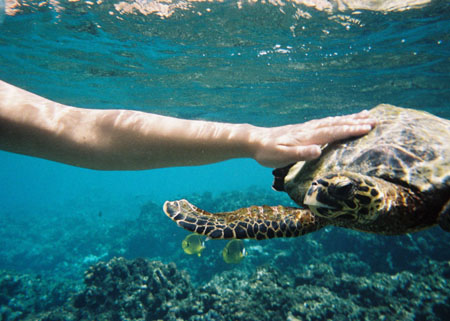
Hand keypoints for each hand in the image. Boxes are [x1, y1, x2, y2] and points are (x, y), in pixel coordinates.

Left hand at [251, 110, 375, 167]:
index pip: (333, 132)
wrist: (254, 141)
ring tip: (365, 114)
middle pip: (336, 123)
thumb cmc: (267, 152)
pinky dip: (336, 119)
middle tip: (375, 119)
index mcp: (307, 136)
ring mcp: (307, 128)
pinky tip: (340, 119)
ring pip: (332, 121)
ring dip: (349, 118)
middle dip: (356, 122)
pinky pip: (325, 122)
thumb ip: (299, 153)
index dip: (350, 130)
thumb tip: (318, 150)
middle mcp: (309, 129)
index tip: (367, 127)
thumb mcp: (281, 156)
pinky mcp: (303, 129)